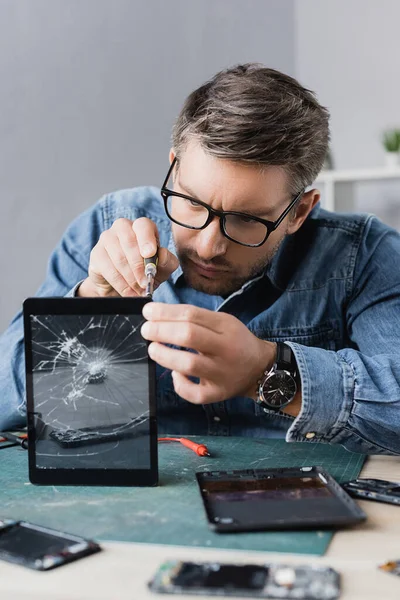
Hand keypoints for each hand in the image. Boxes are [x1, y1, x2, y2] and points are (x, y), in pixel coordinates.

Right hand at [77, 217, 178, 296]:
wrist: (122, 286)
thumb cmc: (145, 271)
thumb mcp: (162, 269)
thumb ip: (167, 261)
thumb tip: (162, 255)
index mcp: (142, 227)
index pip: (143, 225)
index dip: (146, 239)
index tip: (150, 253)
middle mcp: (123, 227)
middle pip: (129, 242)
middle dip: (139, 266)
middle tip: (146, 283)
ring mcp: (107, 238)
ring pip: (119, 256)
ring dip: (131, 277)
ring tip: (139, 290)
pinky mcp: (96, 253)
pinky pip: (108, 268)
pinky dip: (120, 283)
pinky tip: (128, 292)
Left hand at [141, 303, 276, 403]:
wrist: (259, 368)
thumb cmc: (234, 341)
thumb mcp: (222, 322)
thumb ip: (195, 319)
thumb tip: (158, 315)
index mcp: (226, 327)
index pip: (191, 315)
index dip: (165, 312)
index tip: (148, 311)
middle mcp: (226, 349)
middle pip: (189, 336)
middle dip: (161, 331)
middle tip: (146, 330)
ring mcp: (222, 373)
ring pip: (190, 365)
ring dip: (165, 355)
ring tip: (153, 349)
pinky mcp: (217, 394)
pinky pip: (195, 393)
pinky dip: (180, 384)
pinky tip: (175, 374)